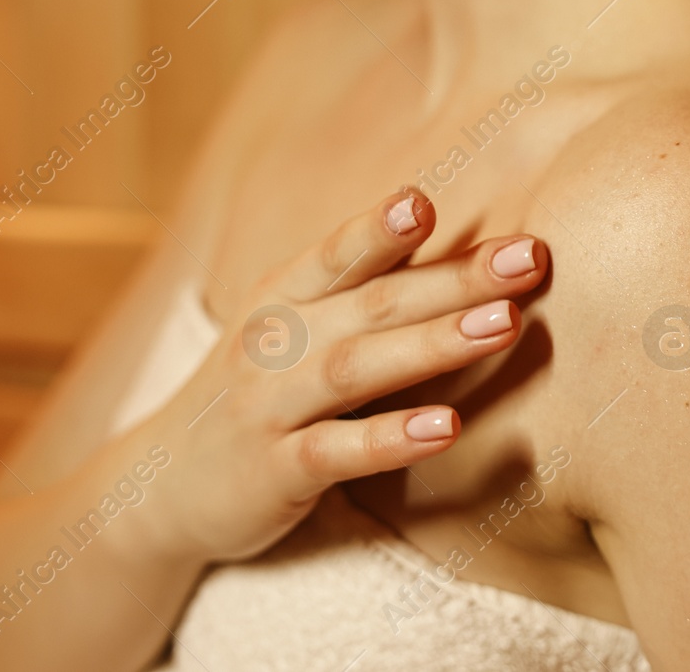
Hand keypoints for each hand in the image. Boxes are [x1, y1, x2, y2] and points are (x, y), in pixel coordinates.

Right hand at [134, 188, 547, 564]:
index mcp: (282, 299)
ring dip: (434, 343)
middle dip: (454, 277)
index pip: (338, 253)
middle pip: (372, 302)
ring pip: (356, 367)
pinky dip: (392, 438)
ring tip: (502, 323)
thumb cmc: (255, 398)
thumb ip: (358, 297)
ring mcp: (270, 406)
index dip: (382, 226)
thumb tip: (461, 258)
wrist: (161, 490)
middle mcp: (273, 343)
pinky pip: (337, 451)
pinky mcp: (276, 471)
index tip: (428, 199)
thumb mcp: (289, 334)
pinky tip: (447, 428)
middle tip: (529, 256)